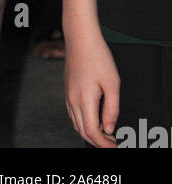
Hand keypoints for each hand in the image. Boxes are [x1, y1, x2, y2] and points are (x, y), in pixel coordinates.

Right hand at [64, 27, 119, 147]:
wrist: (80, 37)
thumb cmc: (97, 56)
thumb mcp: (112, 83)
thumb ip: (112, 109)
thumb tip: (109, 128)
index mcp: (84, 99)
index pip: (92, 131)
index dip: (104, 144)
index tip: (114, 146)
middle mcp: (73, 99)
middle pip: (82, 131)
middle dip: (97, 141)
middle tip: (112, 143)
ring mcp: (68, 94)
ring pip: (76, 123)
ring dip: (89, 133)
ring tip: (105, 134)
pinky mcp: (67, 89)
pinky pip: (73, 113)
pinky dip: (82, 122)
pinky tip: (93, 119)